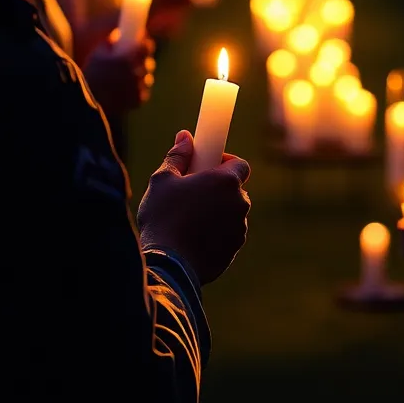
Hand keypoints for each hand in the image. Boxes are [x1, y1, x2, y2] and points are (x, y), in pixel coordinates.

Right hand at [84, 31, 155, 117]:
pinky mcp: (137, 101)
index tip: (140, 43)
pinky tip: (128, 91)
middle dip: (143, 61)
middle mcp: (138, 72)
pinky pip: (143, 93)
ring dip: (141, 77)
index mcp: (129, 58)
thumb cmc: (91, 75)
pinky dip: (138, 91)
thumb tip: (117, 34)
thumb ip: (109, 42)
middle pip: (149, 63)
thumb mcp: (97, 54)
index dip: (145, 44)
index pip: (147, 47)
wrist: (86, 102)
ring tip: (130, 78)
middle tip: (134, 61)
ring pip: (147, 79)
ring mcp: (139, 87)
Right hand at [137, 130, 250, 284]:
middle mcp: (240, 204)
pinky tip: (192, 238)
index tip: (206, 167)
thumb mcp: (163, 180)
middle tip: (193, 193)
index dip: (225, 162)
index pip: (240, 164)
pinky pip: (228, 235)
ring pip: (232, 213)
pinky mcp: (233, 251)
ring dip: (218, 212)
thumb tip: (185, 137)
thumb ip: (178, 156)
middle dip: (218, 189)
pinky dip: (216, 233)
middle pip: (235, 189)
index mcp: (227, 182)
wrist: (168, 266)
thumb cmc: (164, 218)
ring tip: (189, 219)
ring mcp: (239, 229)